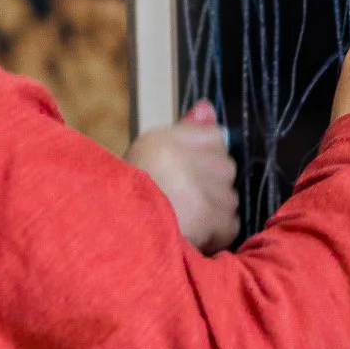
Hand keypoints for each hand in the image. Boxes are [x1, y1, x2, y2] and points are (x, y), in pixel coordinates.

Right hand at [127, 102, 239, 253]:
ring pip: (228, 198)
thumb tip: (208, 107)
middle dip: (211, 186)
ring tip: (182, 222)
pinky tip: (192, 237)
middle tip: (180, 202)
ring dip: (213, 213)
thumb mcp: (148, 158)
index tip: (182, 176)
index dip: (202, 160)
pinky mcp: (212, 216)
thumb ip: (185, 132)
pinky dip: (215, 236)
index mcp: (163, 141)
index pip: (214, 136)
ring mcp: (201, 186)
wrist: (120, 242)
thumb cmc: (129, 202)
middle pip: (225, 167)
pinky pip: (229, 225)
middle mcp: (183, 157)